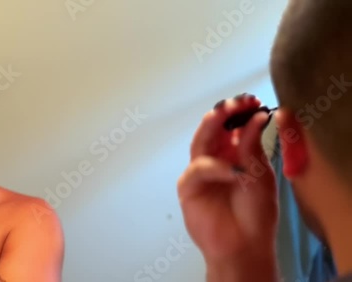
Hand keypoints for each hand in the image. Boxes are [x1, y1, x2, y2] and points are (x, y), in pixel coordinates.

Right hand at [177, 95, 277, 272]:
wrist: (244, 246)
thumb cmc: (255, 213)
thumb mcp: (261, 175)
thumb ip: (252, 148)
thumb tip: (255, 117)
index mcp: (235, 154)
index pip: (233, 126)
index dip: (241, 112)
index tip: (253, 100)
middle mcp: (216, 158)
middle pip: (214, 129)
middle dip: (224, 112)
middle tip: (236, 101)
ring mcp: (200, 172)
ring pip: (200, 141)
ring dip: (211, 125)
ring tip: (224, 113)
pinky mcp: (188, 186)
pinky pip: (198, 169)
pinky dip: (215, 167)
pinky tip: (234, 170)